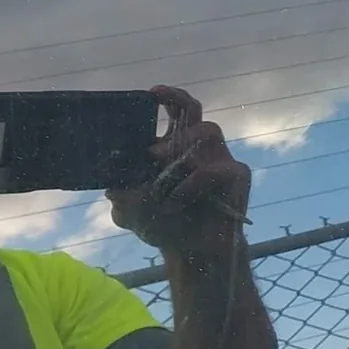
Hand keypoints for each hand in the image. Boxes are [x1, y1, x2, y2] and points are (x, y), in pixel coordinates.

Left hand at [107, 87, 250, 256]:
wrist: (193, 255)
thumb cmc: (163, 225)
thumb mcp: (128, 209)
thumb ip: (118, 191)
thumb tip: (110, 181)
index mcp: (175, 147)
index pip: (178, 110)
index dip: (170, 96)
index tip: (153, 92)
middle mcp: (200, 148)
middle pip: (195, 114)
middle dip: (174, 124)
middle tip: (153, 153)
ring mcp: (221, 159)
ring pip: (207, 133)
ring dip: (180, 154)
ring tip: (163, 181)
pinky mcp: (237, 175)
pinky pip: (214, 168)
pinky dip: (190, 184)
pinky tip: (176, 200)